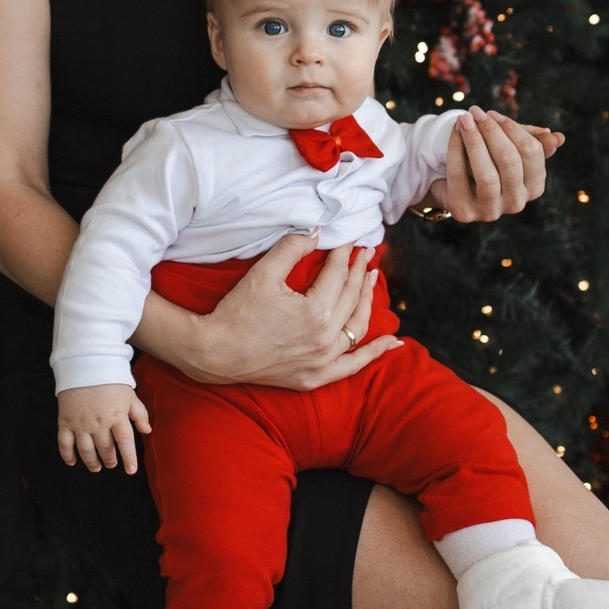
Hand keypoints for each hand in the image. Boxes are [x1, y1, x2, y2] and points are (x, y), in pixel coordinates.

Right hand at [58, 383, 151, 474]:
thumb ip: (139, 414)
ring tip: (97, 467)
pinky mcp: (65, 421)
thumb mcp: (129, 395)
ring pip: (86, 451)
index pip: (125, 442)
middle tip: (112, 464)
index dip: (129, 458)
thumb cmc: (110, 380)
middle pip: (105, 449)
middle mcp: (98, 423)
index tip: (131, 470)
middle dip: (110, 460)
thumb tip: (147, 431)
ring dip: (92, 462)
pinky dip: (67, 456)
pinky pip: (64, 444)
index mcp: (116, 416)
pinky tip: (72, 462)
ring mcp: (80, 424)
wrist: (84, 365)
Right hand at [170, 233, 399, 389]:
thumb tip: (317, 231)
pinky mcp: (315, 377)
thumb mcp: (263, 273)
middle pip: (351, 296)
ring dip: (368, 300)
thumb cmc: (236, 312)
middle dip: (359, 270)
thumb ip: (292, 248)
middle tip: (365, 251)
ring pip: (357, 326)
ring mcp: (322, 360)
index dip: (343, 253)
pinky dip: (374, 353)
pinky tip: (392, 342)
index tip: (347, 239)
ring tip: (372, 278)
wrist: (215, 353)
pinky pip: (353, 365)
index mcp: (316, 310)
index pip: (338, 273)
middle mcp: (325, 337)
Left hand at [444, 109, 562, 223]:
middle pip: (510, 161)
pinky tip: (455, 130)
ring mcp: (490, 211)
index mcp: (534, 187)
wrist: (452, 184)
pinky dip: (456, 149)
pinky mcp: (464, 212)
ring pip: (487, 174)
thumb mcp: (511, 148)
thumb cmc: (488, 161)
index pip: (532, 153)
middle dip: (492, 131)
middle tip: (476, 111)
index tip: (493, 114)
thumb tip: (558, 137)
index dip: (513, 128)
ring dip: (474, 140)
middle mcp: (516, 203)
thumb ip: (533, 142)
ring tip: (464, 118)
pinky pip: (459, 177)